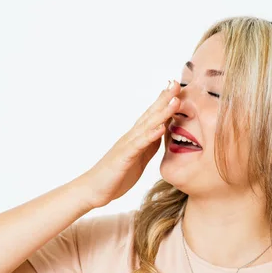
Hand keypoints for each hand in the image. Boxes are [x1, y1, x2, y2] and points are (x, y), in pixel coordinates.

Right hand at [79, 80, 179, 208]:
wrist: (93, 190)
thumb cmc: (116, 175)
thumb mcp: (139, 158)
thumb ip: (150, 145)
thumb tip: (162, 133)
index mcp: (136, 137)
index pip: (152, 115)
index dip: (164, 101)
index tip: (177, 86)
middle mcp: (131, 136)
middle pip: (151, 114)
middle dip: (165, 98)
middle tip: (177, 82)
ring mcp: (127, 145)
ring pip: (147, 125)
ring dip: (162, 112)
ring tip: (175, 100)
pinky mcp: (124, 157)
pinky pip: (139, 145)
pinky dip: (150, 135)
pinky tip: (161, 128)